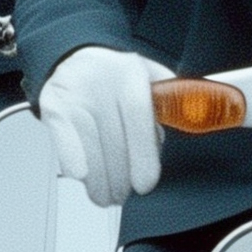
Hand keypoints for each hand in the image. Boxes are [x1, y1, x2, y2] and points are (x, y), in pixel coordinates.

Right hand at [40, 47, 170, 207]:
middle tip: (123, 194)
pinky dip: (73, 163)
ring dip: (99, 181)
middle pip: (113, 142)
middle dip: (120, 179)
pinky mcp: (52, 107)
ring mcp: (74, 95)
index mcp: (130, 74)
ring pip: (89, 149)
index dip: (143, 156)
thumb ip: (174, 102)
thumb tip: (198, 118)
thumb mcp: (151, 78)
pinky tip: (83, 177)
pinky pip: (64, 143)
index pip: (138, 118)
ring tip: (105, 195)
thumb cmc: (117, 76)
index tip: (145, 183)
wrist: (75, 56)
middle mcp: (100, 82)